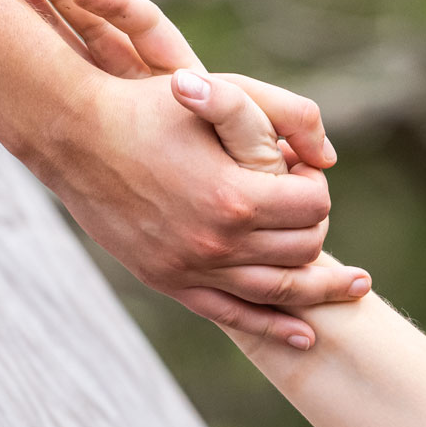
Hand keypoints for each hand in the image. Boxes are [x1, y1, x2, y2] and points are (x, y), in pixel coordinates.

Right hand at [13, 0, 367, 347]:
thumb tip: (328, 159)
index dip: (315, 187)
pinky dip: (272, 326)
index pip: (313, 207)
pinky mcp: (168, 281)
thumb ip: (287, 114)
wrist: (74, 133)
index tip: (298, 171)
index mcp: (235, 196)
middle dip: (313, 228)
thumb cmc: (150, 105)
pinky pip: (230, 314)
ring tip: (351, 289)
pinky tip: (304, 334)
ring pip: (276, 292)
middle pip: (301, 251)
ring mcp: (191, 268)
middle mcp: (217, 242)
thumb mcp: (224, 92)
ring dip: (317, 291)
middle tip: (302, 206)